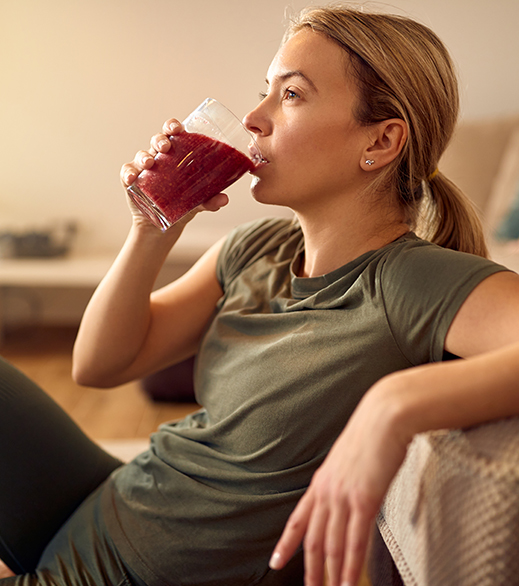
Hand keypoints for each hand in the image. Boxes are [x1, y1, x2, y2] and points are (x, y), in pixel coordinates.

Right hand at [120, 118, 228, 228]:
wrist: (165, 224)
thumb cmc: (183, 203)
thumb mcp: (199, 202)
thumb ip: (210, 200)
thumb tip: (224, 199)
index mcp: (176, 154)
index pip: (173, 133)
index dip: (173, 126)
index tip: (178, 128)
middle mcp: (159, 156)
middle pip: (157, 140)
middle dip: (161, 140)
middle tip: (166, 147)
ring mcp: (143, 167)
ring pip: (142, 154)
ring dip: (144, 156)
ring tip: (149, 163)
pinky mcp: (131, 180)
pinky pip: (127, 173)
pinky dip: (128, 174)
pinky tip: (131, 178)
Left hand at [270, 381, 410, 585]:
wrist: (383, 416)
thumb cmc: (372, 432)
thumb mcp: (349, 457)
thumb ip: (344, 477)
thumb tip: (349, 490)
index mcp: (322, 480)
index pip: (298, 518)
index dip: (286, 543)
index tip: (275, 562)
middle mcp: (327, 491)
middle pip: (312, 539)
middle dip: (310, 569)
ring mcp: (343, 496)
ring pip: (331, 545)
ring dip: (331, 574)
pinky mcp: (364, 499)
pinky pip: (354, 541)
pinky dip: (350, 566)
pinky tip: (348, 581)